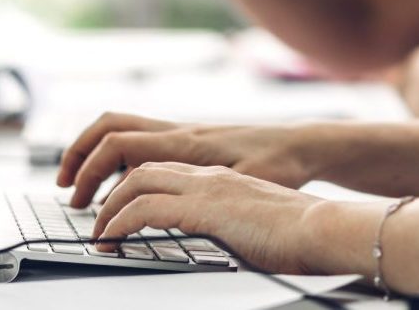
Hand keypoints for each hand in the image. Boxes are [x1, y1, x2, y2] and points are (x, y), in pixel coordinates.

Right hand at [55, 112, 319, 207]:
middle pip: (109, 126)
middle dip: (78, 154)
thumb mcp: (250, 179)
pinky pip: (139, 138)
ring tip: (83, 189)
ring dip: (94, 152)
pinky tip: (120, 183)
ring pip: (121, 128)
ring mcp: (181, 132)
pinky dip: (116, 156)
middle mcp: (178, 131)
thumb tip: (174, 202)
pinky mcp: (187, 140)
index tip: (83, 204)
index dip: (91, 171)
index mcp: (186, 142)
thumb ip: (211, 188)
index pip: (120, 144)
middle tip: (66, 190)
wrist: (302, 143)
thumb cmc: (282, 162)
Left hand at [92, 163, 353, 274]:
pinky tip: (111, 240)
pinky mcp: (204, 208)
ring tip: (97, 232)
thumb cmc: (302, 233)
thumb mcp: (257, 225)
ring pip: (136, 184)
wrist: (323, 227)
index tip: (120, 210)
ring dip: (109, 208)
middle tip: (95, 217)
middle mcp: (209, 176)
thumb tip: (226, 249)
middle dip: (111, 190)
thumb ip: (234, 228)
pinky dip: (119, 224)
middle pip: (143, 169)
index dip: (136, 187)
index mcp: (221, 179)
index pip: (165, 171)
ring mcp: (206, 188)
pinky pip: (144, 209)